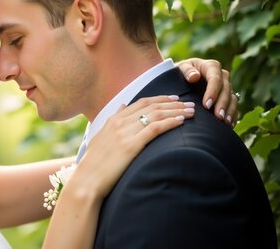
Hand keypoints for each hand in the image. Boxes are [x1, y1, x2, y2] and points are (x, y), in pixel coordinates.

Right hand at [74, 95, 194, 197]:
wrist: (87, 180)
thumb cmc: (94, 163)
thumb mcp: (100, 137)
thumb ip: (112, 121)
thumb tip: (122, 106)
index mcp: (113, 119)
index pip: (141, 103)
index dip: (160, 99)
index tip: (174, 99)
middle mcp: (119, 122)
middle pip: (152, 106)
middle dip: (173, 103)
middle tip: (190, 104)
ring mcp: (125, 133)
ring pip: (156, 115)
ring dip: (176, 111)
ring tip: (192, 112)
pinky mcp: (131, 145)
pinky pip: (155, 128)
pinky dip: (170, 122)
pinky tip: (181, 121)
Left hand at [177, 58, 237, 125]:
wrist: (183, 79)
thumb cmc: (180, 73)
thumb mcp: (180, 68)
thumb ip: (186, 70)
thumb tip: (194, 77)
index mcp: (211, 67)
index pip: (215, 78)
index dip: (213, 92)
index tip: (206, 105)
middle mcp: (222, 76)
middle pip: (226, 89)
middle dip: (222, 104)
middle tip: (218, 117)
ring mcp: (226, 87)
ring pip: (232, 98)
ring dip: (230, 111)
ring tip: (225, 122)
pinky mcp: (228, 97)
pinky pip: (234, 106)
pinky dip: (232, 115)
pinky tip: (229, 124)